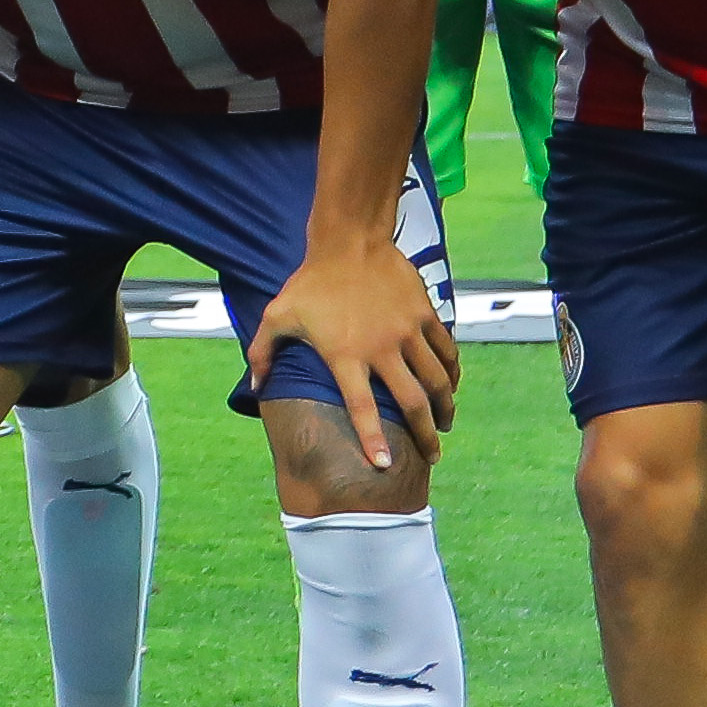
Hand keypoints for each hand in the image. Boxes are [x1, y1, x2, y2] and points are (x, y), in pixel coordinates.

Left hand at [246, 233, 454, 475]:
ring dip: (444, 407)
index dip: (372, 439)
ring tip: (444, 424)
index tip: (383, 465)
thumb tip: (255, 389)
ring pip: (436, 380)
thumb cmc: (310, 282)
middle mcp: (381, 348)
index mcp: (345, 356)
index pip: (362, 408)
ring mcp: (406, 331)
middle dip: (425, 435)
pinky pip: (446, 350)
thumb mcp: (277, 316)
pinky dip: (452, 372)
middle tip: (432, 455)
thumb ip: (263, 354)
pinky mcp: (424, 314)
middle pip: (412, 403)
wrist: (349, 241)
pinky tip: (451, 386)